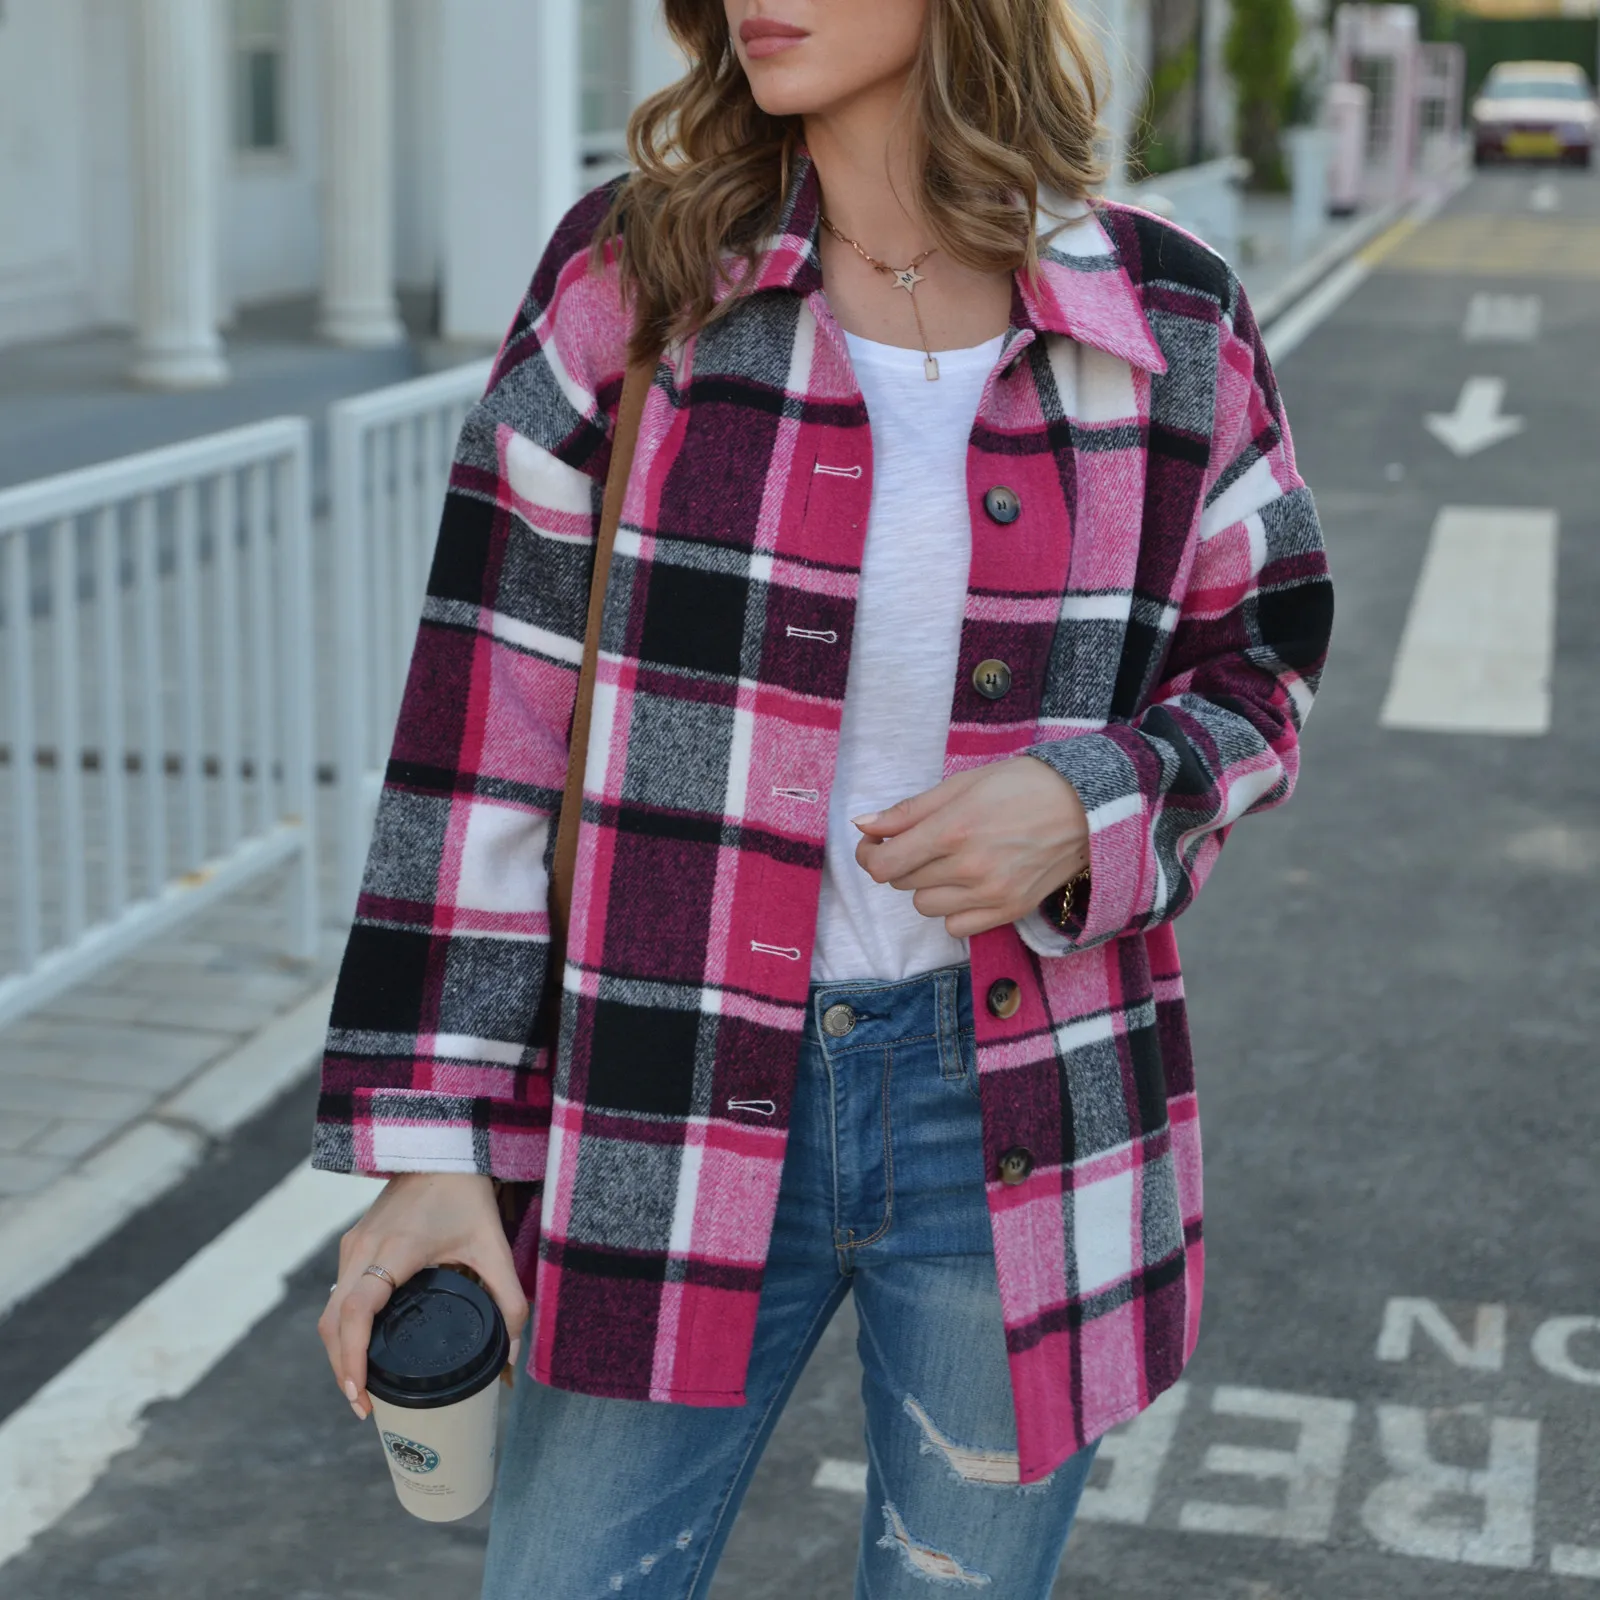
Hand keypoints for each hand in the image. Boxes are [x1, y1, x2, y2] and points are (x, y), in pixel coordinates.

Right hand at [318, 1172, 528, 1420]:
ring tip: (362, 1388)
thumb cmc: (467, 1194)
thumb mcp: (494, 1247)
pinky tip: (362, 1349)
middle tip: (365, 1406)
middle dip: (343, 1369)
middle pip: (333, 1322)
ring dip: (338, 1351)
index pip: (357, 1313)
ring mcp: (353, 1245)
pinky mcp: (354, 1243)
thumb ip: (509, 1301)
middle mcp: (364, 1250)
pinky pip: (338, 1294)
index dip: (352, 1358)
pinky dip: (342, 1328)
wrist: (442, 1147)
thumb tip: (511, 1358)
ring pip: (329, 1310)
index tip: (360, 1394)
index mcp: (396, 1251)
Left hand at [853, 757, 1088, 938]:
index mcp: (952, 831)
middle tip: (921, 842)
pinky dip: (952, 910)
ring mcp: (990, 895)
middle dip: (903, 862)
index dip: (869, 856)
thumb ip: (909, 810)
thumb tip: (863, 824)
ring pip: (926, 906)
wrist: (1086, 806)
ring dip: (927, 886)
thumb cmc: (1023, 785)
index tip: (875, 844)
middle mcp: (968, 868)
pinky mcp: (1009, 911)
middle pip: (903, 883)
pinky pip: (956, 927)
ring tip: (950, 862)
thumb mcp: (962, 784)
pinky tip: (967, 885)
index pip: (884, 866)